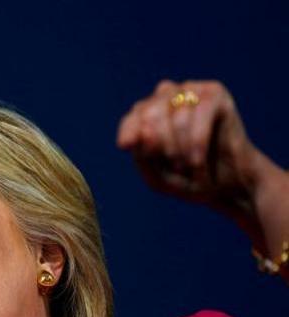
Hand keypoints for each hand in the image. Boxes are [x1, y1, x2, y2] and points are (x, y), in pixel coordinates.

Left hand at [118, 79, 288, 280]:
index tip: (127, 147)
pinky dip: (196, 142)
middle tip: (175, 166)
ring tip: (191, 165)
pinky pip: (199, 114)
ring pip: (176, 118)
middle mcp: (166, 96)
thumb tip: (145, 133)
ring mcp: (190, 91)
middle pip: (150, 115)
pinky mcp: (215, 93)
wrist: (229, 185)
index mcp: (147, 114)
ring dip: (183, 149)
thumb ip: (144, 157)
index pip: (132, 118)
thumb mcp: (157, 177)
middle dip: (161, 147)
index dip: (129, 133)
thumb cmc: (188, 179)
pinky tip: (197, 160)